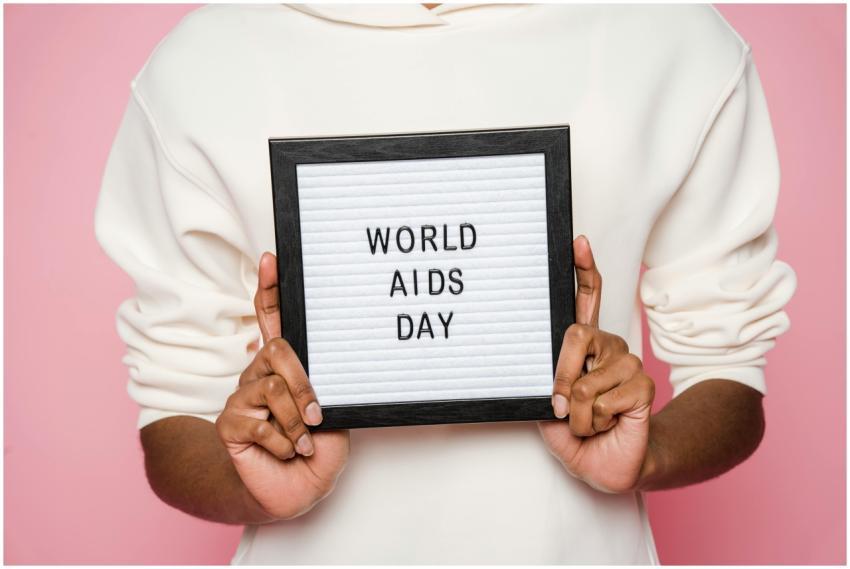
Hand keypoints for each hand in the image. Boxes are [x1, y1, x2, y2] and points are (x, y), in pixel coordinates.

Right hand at [215, 252, 349, 519]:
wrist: (297, 490)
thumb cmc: (317, 449)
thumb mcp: (331, 411)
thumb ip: (321, 384)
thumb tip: (321, 367)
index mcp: (285, 368)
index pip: (274, 320)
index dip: (271, 289)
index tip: (271, 258)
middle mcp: (260, 375)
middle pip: (277, 351)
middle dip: (302, 384)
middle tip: (317, 417)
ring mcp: (242, 398)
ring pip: (272, 388)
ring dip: (297, 421)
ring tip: (303, 440)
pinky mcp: (229, 423)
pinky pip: (259, 422)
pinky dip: (283, 443)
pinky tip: (285, 452)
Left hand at [537, 236, 655, 492]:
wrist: (607, 463)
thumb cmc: (576, 433)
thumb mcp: (549, 408)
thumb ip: (547, 386)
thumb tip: (549, 379)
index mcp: (584, 345)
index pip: (586, 298)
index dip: (583, 269)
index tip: (578, 243)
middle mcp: (607, 347)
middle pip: (577, 336)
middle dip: (560, 377)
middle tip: (561, 406)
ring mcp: (627, 363)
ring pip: (584, 382)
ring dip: (578, 414)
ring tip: (588, 422)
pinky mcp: (643, 385)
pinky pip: (605, 400)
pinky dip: (596, 421)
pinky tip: (608, 423)